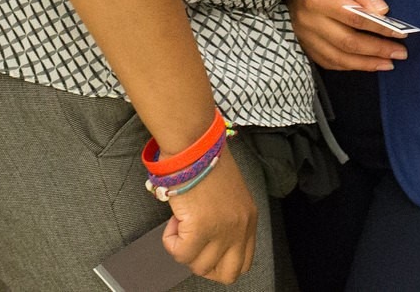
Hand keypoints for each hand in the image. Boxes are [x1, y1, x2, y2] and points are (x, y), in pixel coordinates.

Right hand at [160, 149, 258, 283]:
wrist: (194, 145)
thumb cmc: (207, 160)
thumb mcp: (229, 194)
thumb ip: (226, 219)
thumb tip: (208, 240)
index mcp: (248, 219)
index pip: (243, 263)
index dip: (220, 263)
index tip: (205, 251)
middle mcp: (240, 228)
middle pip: (226, 274)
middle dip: (204, 265)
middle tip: (191, 244)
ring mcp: (222, 230)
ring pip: (199, 265)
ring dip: (184, 248)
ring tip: (181, 222)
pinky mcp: (201, 228)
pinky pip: (181, 253)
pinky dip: (171, 242)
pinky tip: (174, 221)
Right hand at [288, 0, 407, 71]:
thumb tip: (382, 11)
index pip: (356, 19)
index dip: (380, 29)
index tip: (401, 34)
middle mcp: (310, 20)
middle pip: (348, 43)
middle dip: (376, 51)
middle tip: (400, 54)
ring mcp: (304, 33)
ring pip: (337, 57)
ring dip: (364, 64)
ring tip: (386, 64)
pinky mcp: (302, 39)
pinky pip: (325, 60)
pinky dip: (345, 66)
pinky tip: (362, 65)